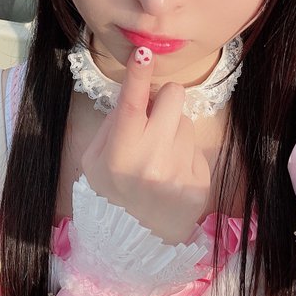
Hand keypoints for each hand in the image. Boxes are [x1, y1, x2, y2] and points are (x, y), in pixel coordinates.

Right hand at [81, 47, 210, 243]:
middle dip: (165, 100)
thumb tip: (137, 92)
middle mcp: (152, 160)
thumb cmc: (110, 193)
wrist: (135, 242)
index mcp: (120, 153)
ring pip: (187, 121)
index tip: (144, 53)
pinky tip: (171, 174)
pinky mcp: (200, 183)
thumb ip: (113, 124)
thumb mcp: (94, 160)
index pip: (131, 104)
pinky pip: (197, 147)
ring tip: (160, 156)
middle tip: (154, 119)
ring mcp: (179, 172)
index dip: (138, 76)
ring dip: (174, 130)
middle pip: (174, 96)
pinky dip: (184, 154)